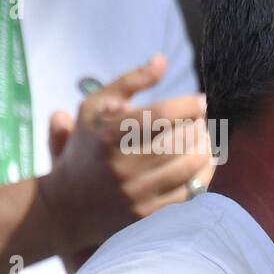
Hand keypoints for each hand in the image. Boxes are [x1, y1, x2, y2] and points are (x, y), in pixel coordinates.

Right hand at [38, 55, 213, 253]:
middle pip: (179, 140)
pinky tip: (205, 163)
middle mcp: (121, 165)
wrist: (67, 206)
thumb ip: (130, 82)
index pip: (160, 115)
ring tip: (206, 139)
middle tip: (205, 121)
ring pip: (189, 166)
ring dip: (206, 149)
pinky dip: (204, 174)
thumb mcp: (94, 108)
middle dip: (200, 127)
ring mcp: (136, 192)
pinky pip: (189, 193)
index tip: (202, 101)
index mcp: (108, 135)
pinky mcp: (148, 214)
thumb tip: (163, 59)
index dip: (189, 106)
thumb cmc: (87, 147)